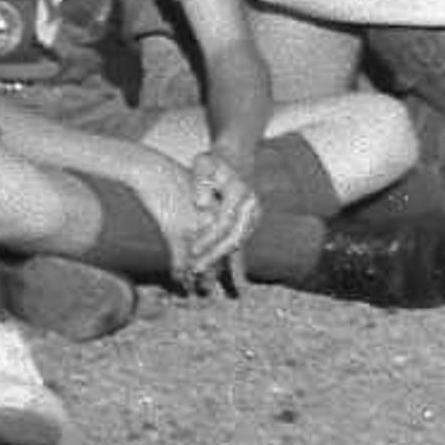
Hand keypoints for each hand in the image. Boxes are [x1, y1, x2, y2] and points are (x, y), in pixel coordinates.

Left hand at [173, 147, 259, 294]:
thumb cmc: (215, 161)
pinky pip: (241, 247)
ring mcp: (252, 219)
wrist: (236, 157)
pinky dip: (235, 265)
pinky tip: (235, 288)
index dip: (208, 238)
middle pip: (233, 239)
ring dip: (222, 264)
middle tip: (195, 271)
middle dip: (214, 257)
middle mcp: (251, 209)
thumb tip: (201, 205)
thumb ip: (201, 181)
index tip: (192, 251)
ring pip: (237, 246)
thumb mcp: (205, 163)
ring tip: (204, 280)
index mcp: (241, 194)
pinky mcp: (247, 225)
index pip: (223, 223)